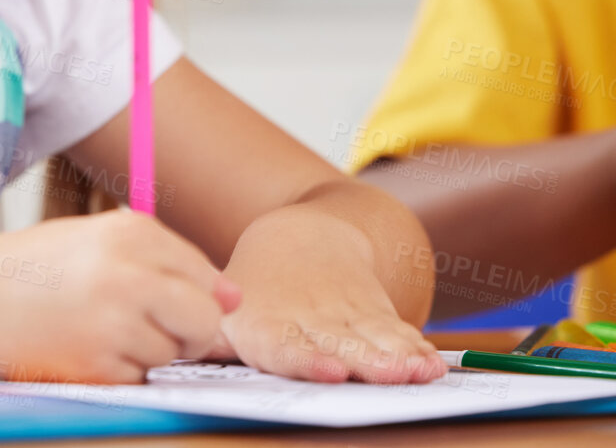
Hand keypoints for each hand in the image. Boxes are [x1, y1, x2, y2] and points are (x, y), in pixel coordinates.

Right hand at [0, 209, 240, 383]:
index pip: (205, 274)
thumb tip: (233, 299)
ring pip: (171, 353)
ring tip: (93, 330)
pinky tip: (78, 349)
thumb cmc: (32, 269)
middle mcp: (131, 271)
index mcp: (133, 231)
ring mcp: (115, 320)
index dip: (191, 297)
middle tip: (139, 325)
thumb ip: (166, 263)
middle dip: (185, 332)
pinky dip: (117, 373)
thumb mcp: (97, 242)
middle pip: (204, 319)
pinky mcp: (96, 364)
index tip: (157, 301)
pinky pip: (137, 378)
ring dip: (144, 353)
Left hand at [207, 207, 443, 383]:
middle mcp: (311, 321)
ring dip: (399, 357)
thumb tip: (183, 347)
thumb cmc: (255, 295)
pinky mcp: (376, 313)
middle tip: (389, 376)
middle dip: (366, 362)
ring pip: (375, 338)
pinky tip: (432, 365)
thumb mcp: (227, 312)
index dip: (308, 360)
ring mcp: (347, 316)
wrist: (300, 239)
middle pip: (340, 346)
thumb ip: (212, 338)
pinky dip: (416, 348)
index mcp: (267, 326)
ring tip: (417, 372)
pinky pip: (397, 331)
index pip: (286, 347)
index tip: (329, 370)